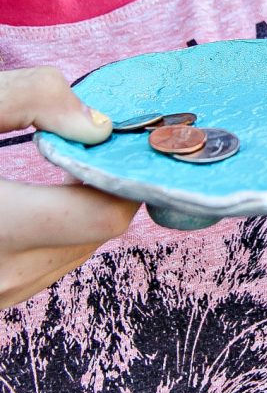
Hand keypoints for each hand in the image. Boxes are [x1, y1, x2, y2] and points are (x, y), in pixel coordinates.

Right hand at [0, 67, 137, 308]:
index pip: (105, 217)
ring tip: (64, 170)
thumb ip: (30, 99)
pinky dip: (57, 231)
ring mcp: (0, 293)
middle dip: (104, 186)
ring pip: (78, 250)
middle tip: (94, 146)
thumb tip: (98, 125)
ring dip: (82, 210)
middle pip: (98, 231)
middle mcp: (4, 273)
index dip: (126, 179)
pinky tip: (38, 201)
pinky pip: (50, 263)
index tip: (127, 145)